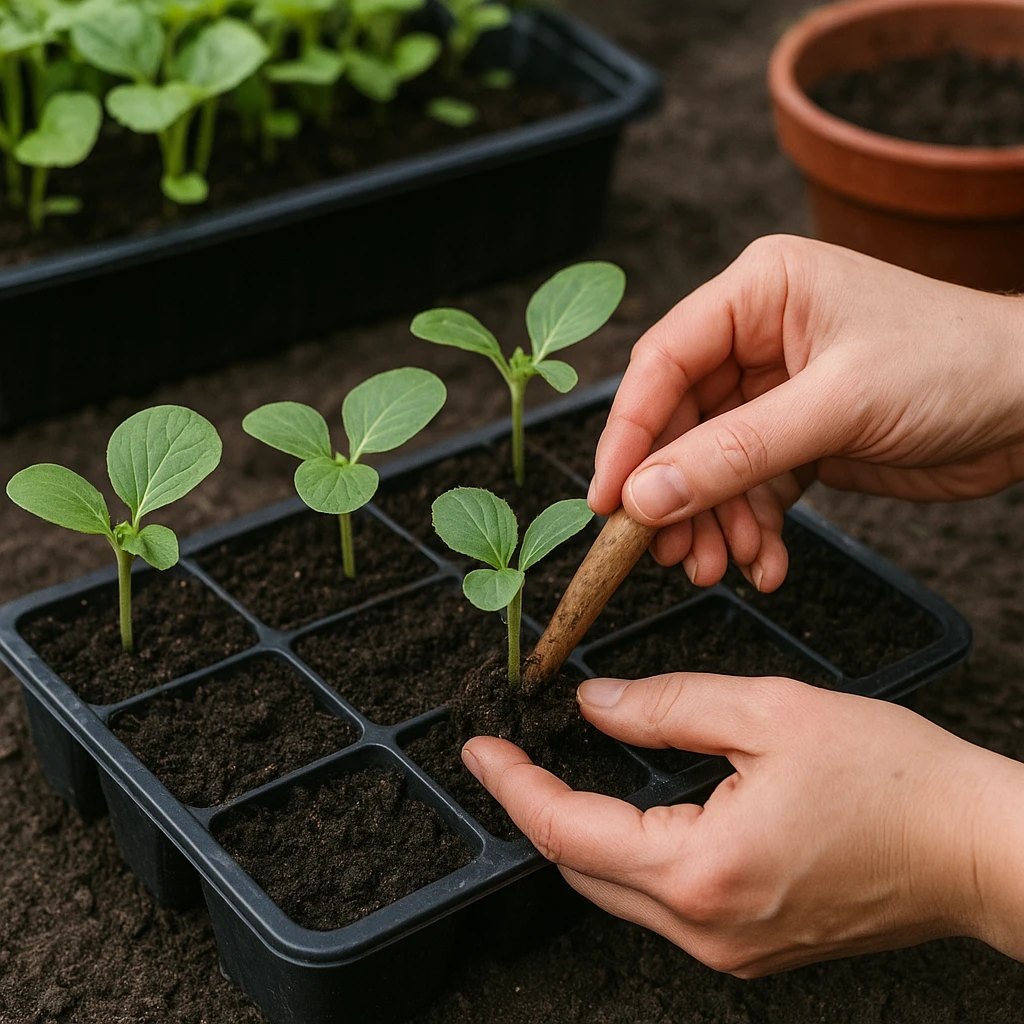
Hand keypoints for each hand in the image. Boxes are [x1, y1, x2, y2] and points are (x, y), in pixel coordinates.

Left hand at [462, 674, 1023, 975]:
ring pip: (617, 889)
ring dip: (582, 831)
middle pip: (581, 868)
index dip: (512, 785)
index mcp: (701, 870)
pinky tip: (633, 808)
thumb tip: (594, 706)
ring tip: (559, 771)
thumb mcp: (769, 713)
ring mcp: (730, 948)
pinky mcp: (752, 946)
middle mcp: (706, 928)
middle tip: (510, 751)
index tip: (478, 748)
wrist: (979, 848)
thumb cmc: (892, 776)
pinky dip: (629, 852)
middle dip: (537, 807)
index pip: (567, 831)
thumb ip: (666, 707)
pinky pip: (662, 901)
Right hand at [590, 236, 1023, 591]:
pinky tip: (766, 561)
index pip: (662, 362)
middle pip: (678, 422)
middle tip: (670, 553)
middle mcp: (755, 336)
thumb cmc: (957, 364)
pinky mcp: (795, 437)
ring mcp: (773, 390)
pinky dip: (750, 528)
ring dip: (712, 522)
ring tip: (723, 567)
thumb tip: (645, 496)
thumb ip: (734, 453)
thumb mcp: (838, 405)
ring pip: (708, 464)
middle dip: (677, 494)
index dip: (628, 434)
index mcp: (758, 293)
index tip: (608, 500)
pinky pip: (747, 488)